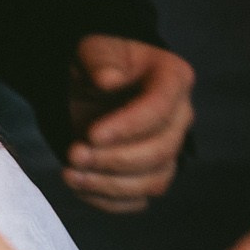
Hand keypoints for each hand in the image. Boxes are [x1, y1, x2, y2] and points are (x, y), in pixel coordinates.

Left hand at [64, 36, 194, 211]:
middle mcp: (179, 118)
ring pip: (154, 182)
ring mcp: (167, 150)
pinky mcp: (148, 176)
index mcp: (173, 78)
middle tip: (74, 154)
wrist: (86, 83)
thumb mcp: (94, 48)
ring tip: (70, 173)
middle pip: (161, 151)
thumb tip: (109, 80)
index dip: (128, 127)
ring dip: (110, 185)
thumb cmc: (96, 61)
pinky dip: (107, 200)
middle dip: (115, 159)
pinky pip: (137, 201)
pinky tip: (79, 185)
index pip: (160, 109)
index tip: (92, 134)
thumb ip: (101, 59)